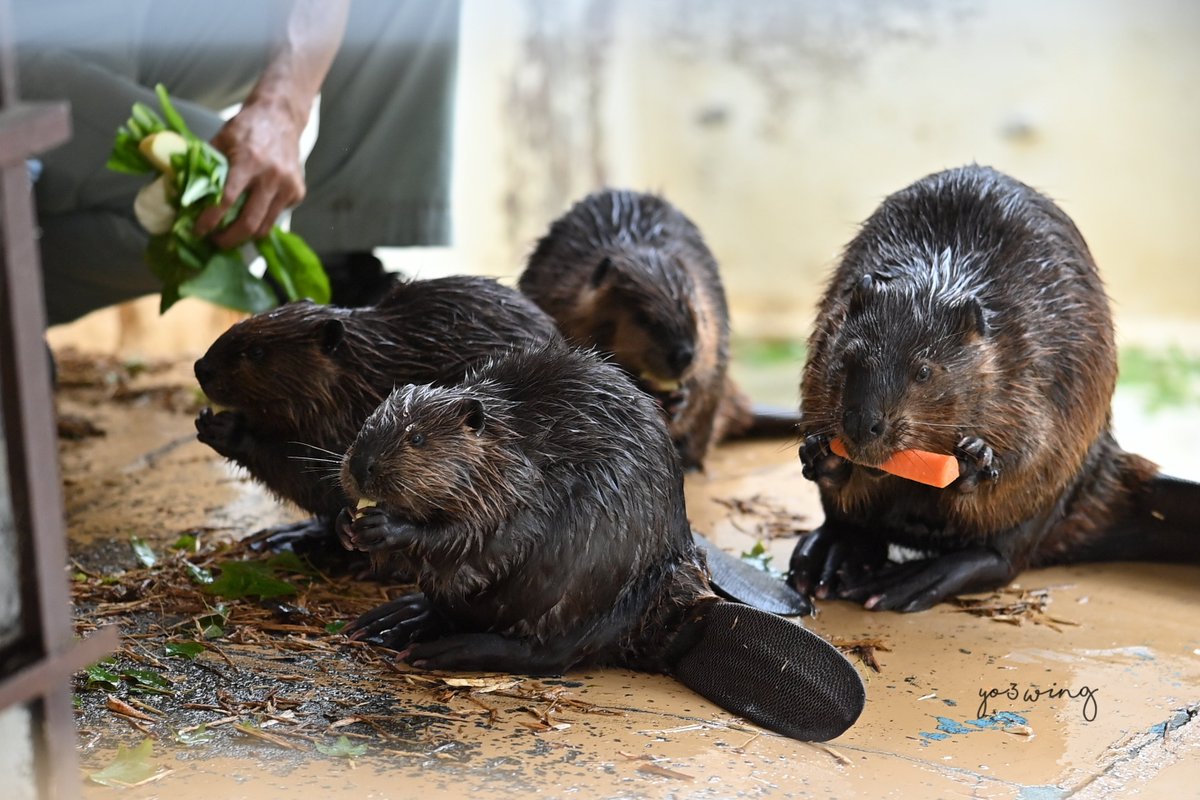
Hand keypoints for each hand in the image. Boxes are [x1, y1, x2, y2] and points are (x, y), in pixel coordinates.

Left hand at [194, 99, 306, 248]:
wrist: (280, 116)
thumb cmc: (247, 128)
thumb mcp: (222, 139)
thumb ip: (208, 165)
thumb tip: (184, 192)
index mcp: (248, 161)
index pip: (227, 199)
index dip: (211, 219)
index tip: (199, 231)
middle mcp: (272, 176)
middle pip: (249, 222)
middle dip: (229, 239)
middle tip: (215, 242)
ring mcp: (288, 186)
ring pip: (265, 226)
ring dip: (246, 236)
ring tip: (231, 234)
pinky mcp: (298, 191)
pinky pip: (277, 215)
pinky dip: (263, 219)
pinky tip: (253, 210)